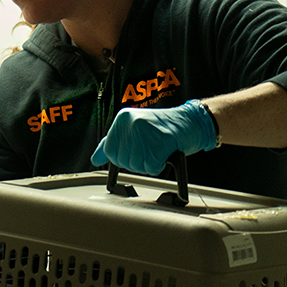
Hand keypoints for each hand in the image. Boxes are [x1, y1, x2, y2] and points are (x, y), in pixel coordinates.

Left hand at [90, 100, 218, 175]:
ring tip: (157, 151)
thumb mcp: (134, 129)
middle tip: (150, 150)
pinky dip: (158, 166)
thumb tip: (95, 158)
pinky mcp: (160, 141)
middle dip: (137, 162)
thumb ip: (114, 143)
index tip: (135, 152)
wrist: (191, 121)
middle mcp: (131, 122)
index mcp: (122, 118)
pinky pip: (151, 167)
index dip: (122, 158)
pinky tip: (164, 154)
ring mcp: (145, 131)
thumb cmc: (164, 127)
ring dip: (148, 165)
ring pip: (136, 166)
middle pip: (123, 161)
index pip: (109, 151)